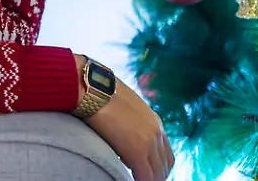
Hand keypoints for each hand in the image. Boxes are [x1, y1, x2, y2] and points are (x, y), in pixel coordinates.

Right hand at [75, 56, 174, 180]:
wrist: (92, 87)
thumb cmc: (101, 93)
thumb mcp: (123, 106)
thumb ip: (129, 121)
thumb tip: (122, 132)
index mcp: (154, 121)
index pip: (165, 152)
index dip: (159, 165)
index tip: (150, 171)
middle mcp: (157, 132)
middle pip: (166, 164)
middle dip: (157, 174)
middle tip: (145, 179)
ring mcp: (149, 142)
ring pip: (159, 172)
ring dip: (151, 178)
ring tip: (140, 180)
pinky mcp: (137, 151)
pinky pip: (146, 176)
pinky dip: (143, 180)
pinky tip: (132, 180)